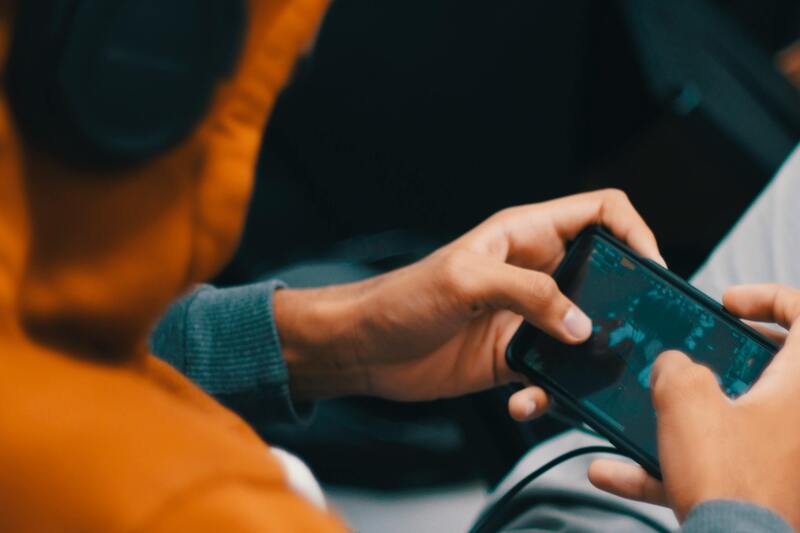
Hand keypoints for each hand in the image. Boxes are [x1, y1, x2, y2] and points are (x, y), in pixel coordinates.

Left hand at [274, 189, 663, 415]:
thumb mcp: (464, 279)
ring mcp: (526, 317)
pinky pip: (553, 375)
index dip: (634, 231)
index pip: (599, 213)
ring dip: (589, 360)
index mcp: (524, 235)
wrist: (366, 348)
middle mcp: (532, 273)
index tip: (649, 267)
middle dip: (623, 305)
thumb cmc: (401, 298)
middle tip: (633, 334)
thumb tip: (579, 323)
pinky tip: (524, 400)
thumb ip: (528, 293)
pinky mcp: (514, 356)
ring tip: (576, 377)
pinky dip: (548, 393)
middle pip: (603, 277)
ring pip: (584, 332)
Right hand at [589, 284, 799, 528]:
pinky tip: (614, 472)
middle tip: (694, 353)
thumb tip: (672, 368)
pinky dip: (666, 467)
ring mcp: (783, 458)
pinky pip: (711, 467)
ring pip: (736, 419)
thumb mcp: (686, 400)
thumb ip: (675, 367)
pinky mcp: (760, 491)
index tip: (727, 305)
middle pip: (773, 365)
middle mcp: (798, 419)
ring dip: (689, 412)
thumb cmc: (731, 482)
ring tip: (646, 411)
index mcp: (799, 385)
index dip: (767, 298)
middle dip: (725, 354)